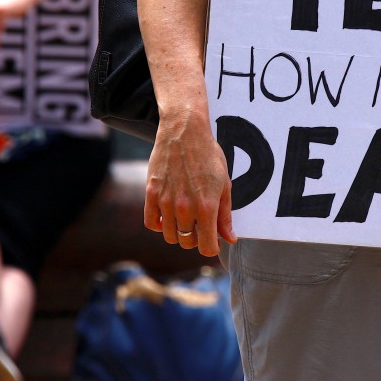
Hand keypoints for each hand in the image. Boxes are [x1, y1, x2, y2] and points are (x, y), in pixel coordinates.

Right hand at [143, 110, 236, 256]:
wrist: (184, 132)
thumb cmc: (208, 156)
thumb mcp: (224, 184)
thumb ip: (225, 215)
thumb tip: (230, 238)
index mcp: (207, 207)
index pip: (206, 247)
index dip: (211, 248)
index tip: (213, 242)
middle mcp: (185, 208)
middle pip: (187, 243)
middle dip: (195, 239)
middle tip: (200, 225)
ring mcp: (166, 202)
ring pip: (169, 236)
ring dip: (178, 232)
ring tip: (185, 218)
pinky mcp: (151, 194)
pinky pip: (151, 223)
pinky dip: (159, 224)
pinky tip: (168, 215)